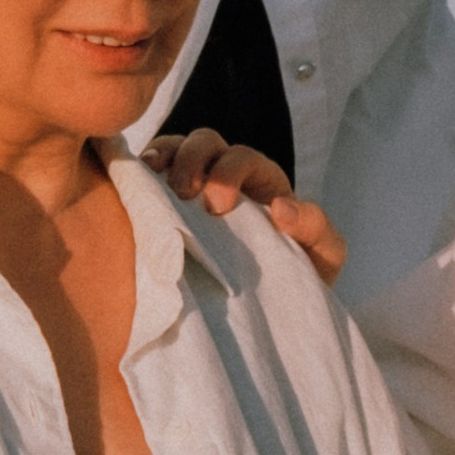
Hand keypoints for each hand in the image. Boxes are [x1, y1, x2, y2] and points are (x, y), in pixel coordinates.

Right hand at [144, 125, 347, 287]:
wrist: (273, 312)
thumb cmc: (301, 277)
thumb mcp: (323, 256)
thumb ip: (316, 229)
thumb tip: (281, 208)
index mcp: (263, 183)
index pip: (243, 157)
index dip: (228, 171)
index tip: (218, 207)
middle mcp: (226, 177)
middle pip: (205, 143)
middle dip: (193, 160)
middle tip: (185, 193)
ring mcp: (193, 189)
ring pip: (174, 149)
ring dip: (161, 157)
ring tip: (149, 176)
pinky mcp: (165, 206)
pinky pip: (149, 173)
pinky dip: (140, 170)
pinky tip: (131, 182)